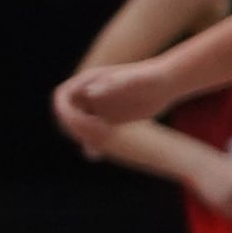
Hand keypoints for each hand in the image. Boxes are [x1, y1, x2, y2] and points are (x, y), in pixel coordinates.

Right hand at [54, 59, 172, 148]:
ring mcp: (100, 105)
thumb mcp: (129, 80)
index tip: (77, 124)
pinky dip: (93, 143)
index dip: (64, 111)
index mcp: (90, 80)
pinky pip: (95, 132)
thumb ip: (109, 85)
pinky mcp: (112, 116)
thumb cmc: (150, 77)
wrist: (168, 81)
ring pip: (81, 124)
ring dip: (80, 137)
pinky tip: (97, 155)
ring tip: (92, 148)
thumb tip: (90, 93)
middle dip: (72, 127)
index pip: (63, 96)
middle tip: (87, 138)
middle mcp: (91, 93)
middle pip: (68, 112)